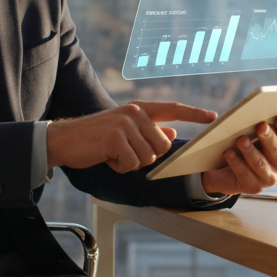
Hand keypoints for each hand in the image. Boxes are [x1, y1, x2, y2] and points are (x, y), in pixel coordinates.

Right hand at [47, 101, 217, 172]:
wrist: (64, 139)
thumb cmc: (95, 137)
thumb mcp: (124, 130)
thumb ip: (149, 130)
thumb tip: (173, 132)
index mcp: (139, 108)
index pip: (173, 109)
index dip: (194, 113)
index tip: (213, 117)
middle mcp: (134, 112)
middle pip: (163, 145)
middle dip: (147, 156)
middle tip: (125, 152)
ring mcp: (125, 124)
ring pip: (148, 158)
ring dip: (131, 163)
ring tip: (112, 153)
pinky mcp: (116, 138)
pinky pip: (131, 164)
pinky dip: (120, 167)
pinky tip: (106, 157)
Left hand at [201, 113, 276, 195]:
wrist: (227, 172)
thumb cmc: (242, 146)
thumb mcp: (251, 134)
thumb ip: (257, 126)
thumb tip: (254, 113)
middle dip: (269, 138)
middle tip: (261, 126)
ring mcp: (269, 178)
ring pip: (261, 164)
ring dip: (251, 151)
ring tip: (241, 140)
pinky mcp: (254, 187)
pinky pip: (244, 174)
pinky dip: (236, 162)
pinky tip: (228, 152)